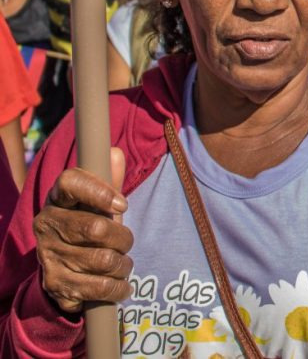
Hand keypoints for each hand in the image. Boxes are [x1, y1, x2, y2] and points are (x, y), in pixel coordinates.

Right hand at [32, 148, 133, 312]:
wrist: (61, 266)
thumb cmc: (86, 224)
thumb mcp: (95, 202)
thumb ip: (108, 180)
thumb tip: (115, 154)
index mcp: (57, 199)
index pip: (71, 182)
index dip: (99, 191)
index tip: (123, 203)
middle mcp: (47, 225)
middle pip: (96, 228)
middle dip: (123, 237)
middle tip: (126, 242)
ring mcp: (49, 256)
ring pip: (102, 260)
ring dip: (123, 264)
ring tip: (124, 264)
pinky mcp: (56, 284)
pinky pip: (98, 288)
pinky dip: (118, 288)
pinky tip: (122, 285)